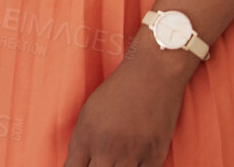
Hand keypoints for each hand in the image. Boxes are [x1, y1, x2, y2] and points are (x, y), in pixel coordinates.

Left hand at [62, 48, 191, 166]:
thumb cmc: (118, 90)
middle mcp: (107, 150)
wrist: (152, 75)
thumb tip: (78, 164)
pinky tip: (135, 162)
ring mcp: (132, 155)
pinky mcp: (155, 157)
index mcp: (86, 138)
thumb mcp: (88, 113)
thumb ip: (81, 142)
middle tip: (101, 161)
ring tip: (117, 161)